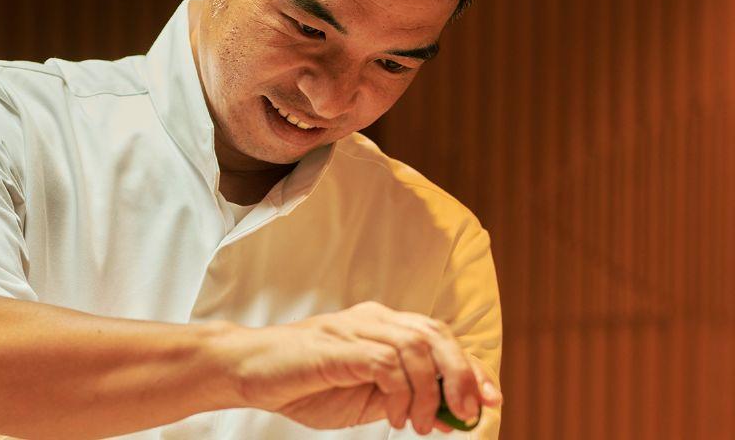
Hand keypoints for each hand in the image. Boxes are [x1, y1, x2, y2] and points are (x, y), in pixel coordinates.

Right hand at [221, 301, 502, 433]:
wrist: (251, 373)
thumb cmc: (306, 384)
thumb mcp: (367, 399)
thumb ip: (406, 399)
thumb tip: (453, 416)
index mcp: (383, 326)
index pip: (439, 337)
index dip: (470, 367)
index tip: (490, 400)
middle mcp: (374, 319)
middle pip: (436, 335)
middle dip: (462, 375)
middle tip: (466, 414)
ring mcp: (355, 328)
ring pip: (417, 346)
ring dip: (430, 391)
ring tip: (421, 424)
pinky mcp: (339, 345)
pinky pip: (386, 361)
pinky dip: (401, 392)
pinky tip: (395, 416)